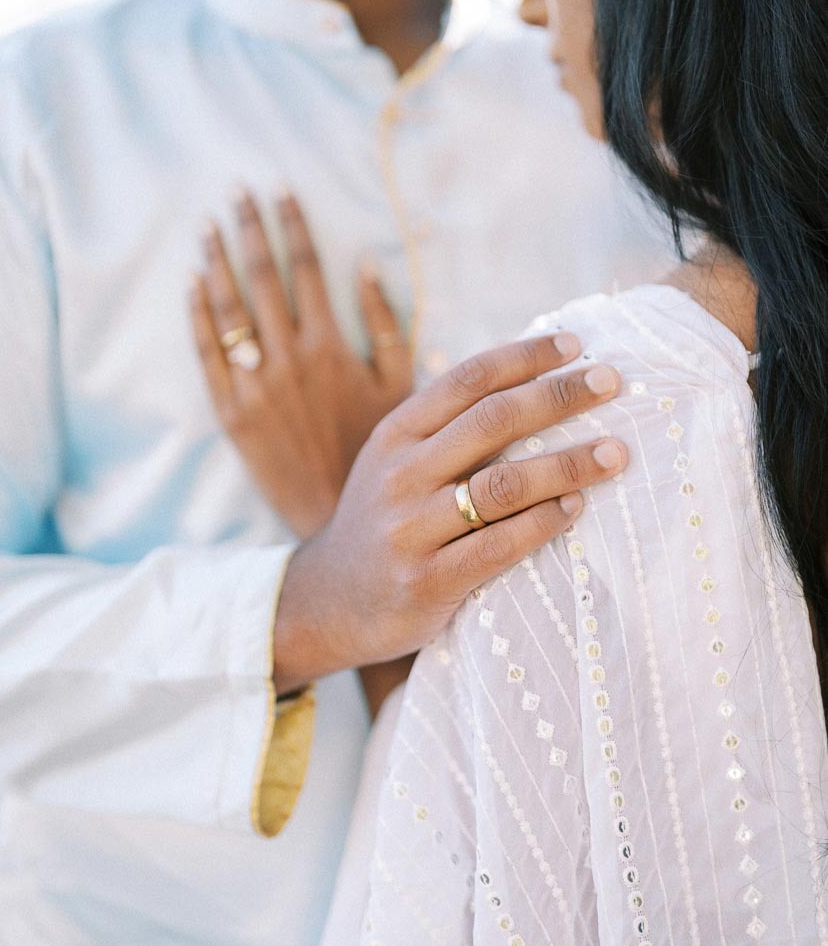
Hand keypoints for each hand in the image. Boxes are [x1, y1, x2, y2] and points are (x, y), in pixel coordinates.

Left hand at [190, 189, 412, 538]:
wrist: (340, 518)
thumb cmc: (374, 450)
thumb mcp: (398, 386)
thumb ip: (384, 323)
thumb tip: (367, 264)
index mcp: (331, 347)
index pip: (306, 268)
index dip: (291, 224)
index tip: (280, 187)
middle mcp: (289, 359)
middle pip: (262, 277)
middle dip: (249, 228)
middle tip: (236, 190)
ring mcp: (254, 385)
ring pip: (229, 309)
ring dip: (217, 261)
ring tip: (207, 226)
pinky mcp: (230, 413)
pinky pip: (207, 354)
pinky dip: (198, 314)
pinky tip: (193, 283)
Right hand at [274, 334, 626, 692]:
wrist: (329, 602)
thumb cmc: (384, 521)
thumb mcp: (395, 462)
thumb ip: (446, 428)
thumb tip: (530, 380)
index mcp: (396, 434)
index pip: (467, 379)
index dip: (524, 357)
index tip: (574, 344)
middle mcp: (401, 474)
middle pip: (492, 421)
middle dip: (558, 396)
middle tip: (612, 381)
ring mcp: (411, 528)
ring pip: (502, 484)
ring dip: (567, 464)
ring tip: (615, 453)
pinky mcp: (427, 581)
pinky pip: (498, 546)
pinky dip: (543, 523)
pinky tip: (576, 509)